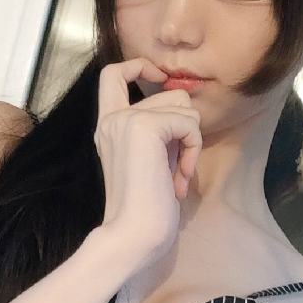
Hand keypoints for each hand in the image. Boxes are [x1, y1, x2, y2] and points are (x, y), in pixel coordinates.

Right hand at [93, 57, 202, 271]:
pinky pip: (189, 124)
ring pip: (184, 106)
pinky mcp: (144, 127)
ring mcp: (126, 121)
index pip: (113, 75)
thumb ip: (160, 131)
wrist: (133, 236)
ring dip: (191, 142)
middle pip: (170, 93)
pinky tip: (179, 179)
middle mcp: (113, 119)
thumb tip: (185, 105)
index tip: (159, 81)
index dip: (139, 66)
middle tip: (176, 166)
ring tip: (176, 176)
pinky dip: (192, 151)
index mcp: (109, 127)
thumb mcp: (152, 160)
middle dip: (185, 127)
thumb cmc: (146, 210)